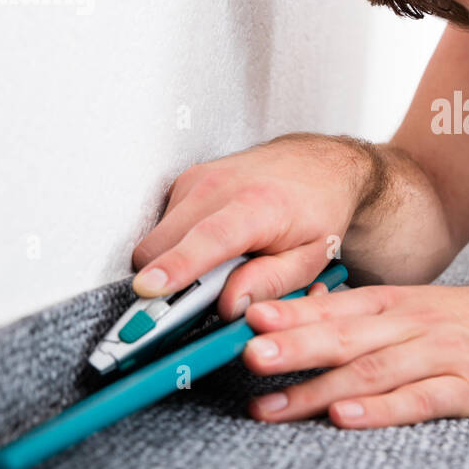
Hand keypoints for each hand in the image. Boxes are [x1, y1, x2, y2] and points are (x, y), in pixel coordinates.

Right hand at [130, 134, 373, 321]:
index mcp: (258, 206)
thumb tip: (229, 306)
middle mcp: (220, 186)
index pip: (208, 239)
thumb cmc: (318, 207)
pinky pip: (164, 225)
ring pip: (157, 239)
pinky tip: (214, 243)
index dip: (176, 266)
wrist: (317, 162)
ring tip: (220, 263)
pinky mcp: (186, 180)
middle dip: (169, 281)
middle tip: (203, 295)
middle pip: (163, 245)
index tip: (150, 289)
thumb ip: (270, 284)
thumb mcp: (310, 257)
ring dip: (176, 262)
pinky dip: (180, 243)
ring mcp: (198, 180)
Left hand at [241, 281, 468, 427]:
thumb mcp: (418, 306)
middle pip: (344, 336)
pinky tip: (345, 417)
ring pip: (372, 370)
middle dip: (293, 345)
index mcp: (396, 303)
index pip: (334, 307)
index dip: (291, 313)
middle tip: (249, 355)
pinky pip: (419, 399)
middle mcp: (414, 324)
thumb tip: (296, 323)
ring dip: (318, 388)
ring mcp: (441, 355)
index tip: (247, 318)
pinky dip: (380, 410)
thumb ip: (364, 317)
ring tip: (272, 405)